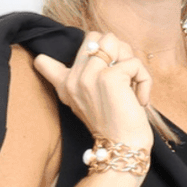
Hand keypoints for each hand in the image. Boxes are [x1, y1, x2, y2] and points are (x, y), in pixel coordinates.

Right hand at [32, 28, 153, 150]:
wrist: (124, 149)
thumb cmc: (115, 126)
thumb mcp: (90, 102)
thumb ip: (83, 79)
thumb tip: (92, 51)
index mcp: (66, 86)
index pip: (44, 64)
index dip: (48, 60)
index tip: (43, 63)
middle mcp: (74, 79)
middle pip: (96, 37)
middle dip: (116, 51)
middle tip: (121, 78)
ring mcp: (89, 76)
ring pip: (114, 41)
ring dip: (130, 60)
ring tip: (131, 85)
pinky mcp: (109, 77)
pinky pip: (134, 62)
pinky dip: (144, 80)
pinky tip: (139, 99)